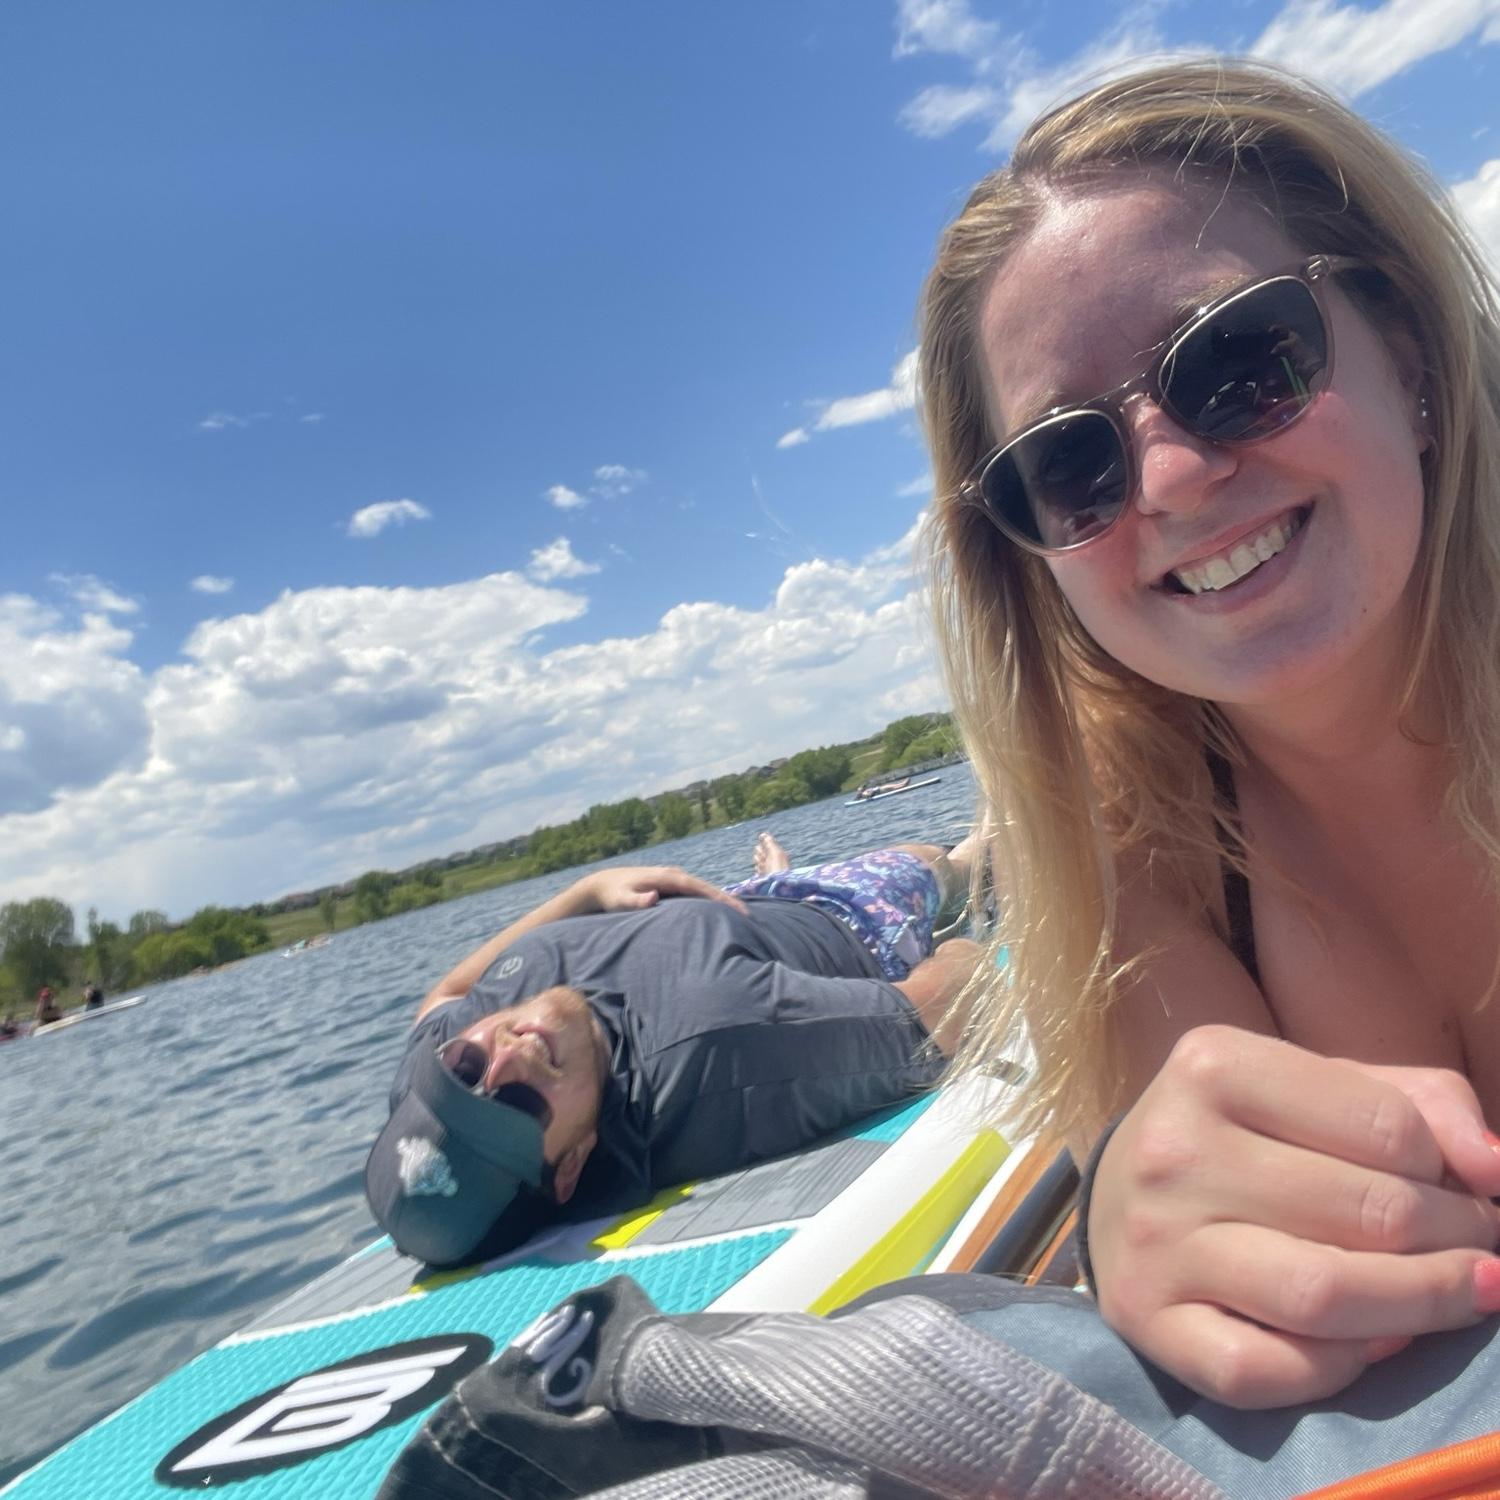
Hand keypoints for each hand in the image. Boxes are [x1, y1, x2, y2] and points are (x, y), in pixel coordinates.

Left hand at [579, 866, 747, 915]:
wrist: (602, 885)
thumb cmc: (612, 895)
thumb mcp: (620, 900)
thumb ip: (635, 901)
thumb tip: (654, 897)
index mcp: (667, 878)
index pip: (698, 887)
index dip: (718, 897)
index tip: (736, 909)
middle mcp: (674, 875)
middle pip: (706, 887)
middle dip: (727, 900)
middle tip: (749, 916)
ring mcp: (674, 879)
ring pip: (703, 890)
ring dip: (721, 900)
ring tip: (741, 916)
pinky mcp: (672, 886)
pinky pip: (696, 893)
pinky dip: (710, 900)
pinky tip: (719, 912)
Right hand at [1088, 1025, 1499, 1408]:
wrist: (1119, 1194)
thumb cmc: (1245, 1134)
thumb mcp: (1321, 1085)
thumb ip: (1421, 1101)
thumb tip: (1493, 1165)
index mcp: (1213, 1066)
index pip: (1388, 1126)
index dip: (1450, 1167)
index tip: (1457, 1186)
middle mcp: (1172, 1148)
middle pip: (1371, 1213)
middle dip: (1457, 1240)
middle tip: (1477, 1250)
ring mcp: (1153, 1240)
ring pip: (1323, 1297)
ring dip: (1422, 1306)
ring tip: (1459, 1295)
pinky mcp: (1145, 1320)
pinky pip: (1265, 1370)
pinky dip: (1339, 1368)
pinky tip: (1368, 1342)